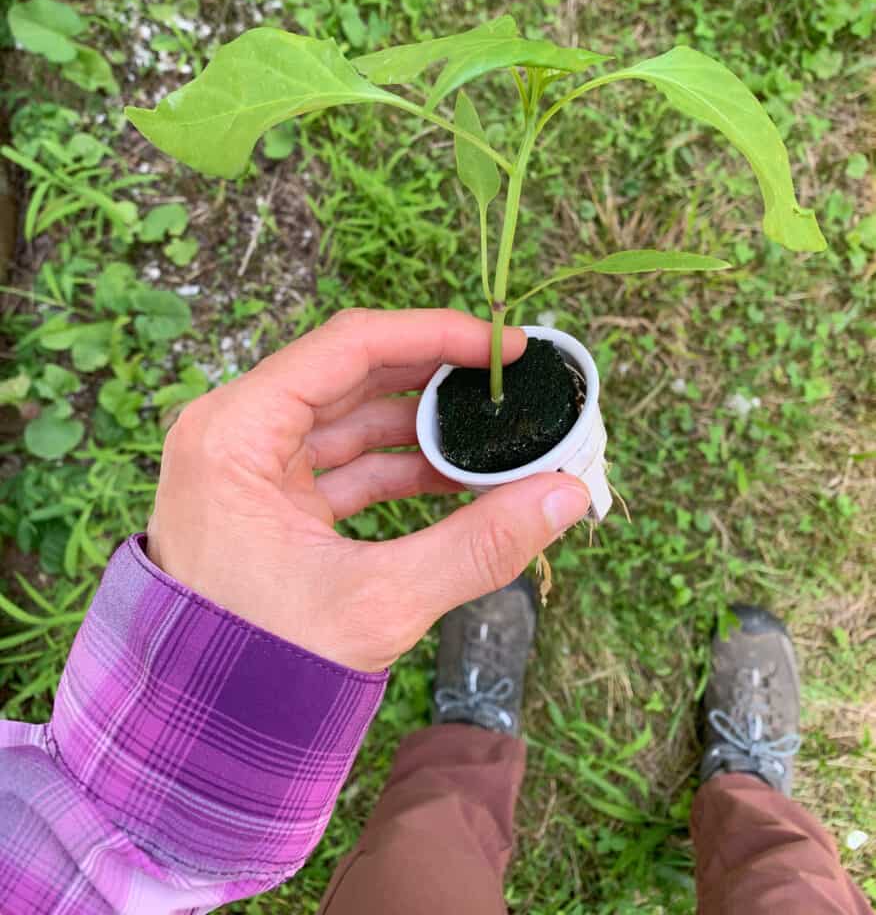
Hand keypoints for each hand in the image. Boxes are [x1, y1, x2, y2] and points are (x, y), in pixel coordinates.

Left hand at [146, 308, 590, 670]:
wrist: (200, 734)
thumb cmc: (261, 667)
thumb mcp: (377, 603)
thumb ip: (478, 544)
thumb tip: (566, 497)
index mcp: (234, 433)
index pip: (349, 346)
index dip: (436, 333)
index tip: (504, 346)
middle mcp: (235, 433)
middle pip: (354, 374)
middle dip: (437, 379)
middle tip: (508, 383)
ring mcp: (251, 467)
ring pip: (353, 419)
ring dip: (424, 429)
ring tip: (495, 437)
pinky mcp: (270, 500)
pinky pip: (346, 464)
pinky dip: (401, 470)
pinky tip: (458, 479)